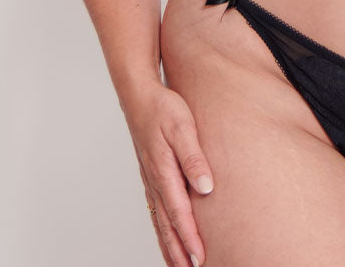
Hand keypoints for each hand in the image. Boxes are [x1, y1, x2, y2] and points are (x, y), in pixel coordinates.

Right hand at [124, 81, 213, 266]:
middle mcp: (154, 180)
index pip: (179, 213)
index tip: (200, 259)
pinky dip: (161, 228)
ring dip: (169, 244)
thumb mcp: (183, 127)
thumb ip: (194, 158)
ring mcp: (150, 179)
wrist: (138, 95)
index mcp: (163, 171)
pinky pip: (155, 209)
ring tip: (180, 265)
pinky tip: (166, 235)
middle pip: (167, 224)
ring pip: (159, 220)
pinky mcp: (149, 174)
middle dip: (179, 251)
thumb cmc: (163, 107)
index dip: (190, 238)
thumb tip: (206, 187)